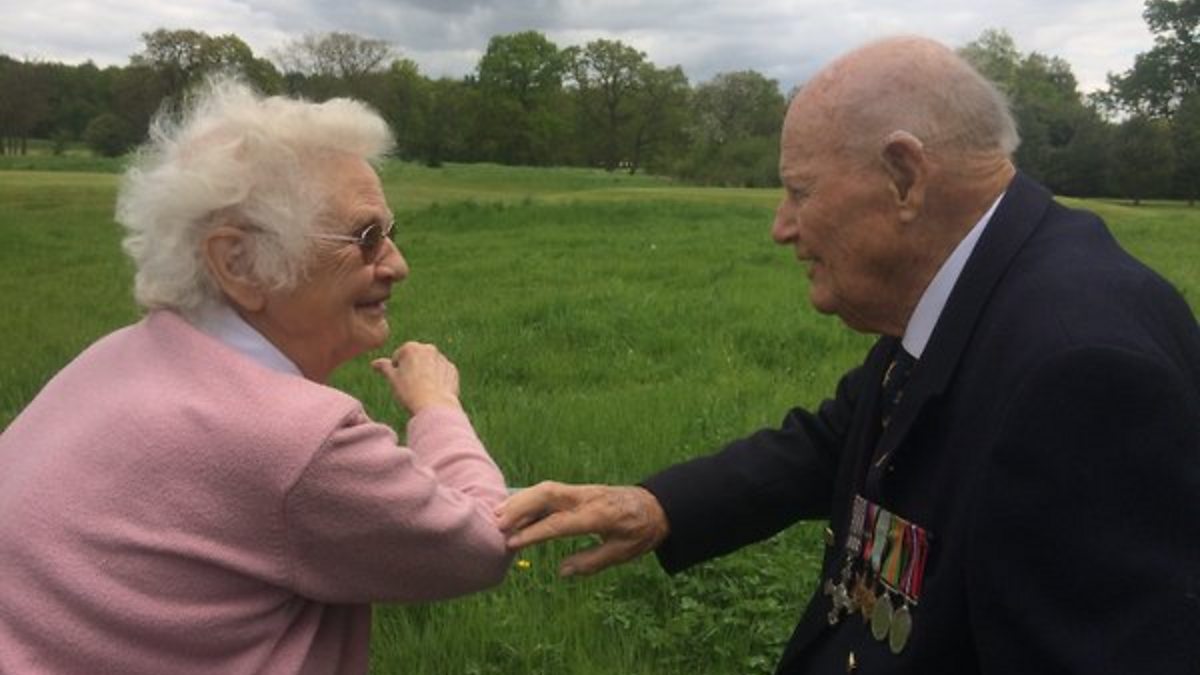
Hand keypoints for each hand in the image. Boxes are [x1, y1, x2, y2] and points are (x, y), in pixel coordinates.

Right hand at [371, 342, 461, 413]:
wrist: (436, 406)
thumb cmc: (410, 392)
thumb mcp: (393, 379)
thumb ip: (384, 367)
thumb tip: (374, 363)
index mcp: (411, 347)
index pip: (398, 357)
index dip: (396, 371)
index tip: (401, 382)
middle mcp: (429, 348)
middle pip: (415, 359)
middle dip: (412, 369)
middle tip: (410, 386)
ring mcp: (443, 358)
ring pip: (429, 365)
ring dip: (425, 374)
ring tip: (423, 391)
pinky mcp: (452, 369)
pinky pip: (442, 373)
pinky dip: (438, 380)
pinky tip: (434, 392)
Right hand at [495, 481, 669, 576]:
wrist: (656, 506)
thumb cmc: (640, 533)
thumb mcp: (621, 553)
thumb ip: (591, 562)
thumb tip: (561, 571)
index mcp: (599, 515)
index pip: (560, 523)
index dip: (534, 533)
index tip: (513, 543)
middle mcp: (587, 498)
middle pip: (548, 495)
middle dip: (520, 507)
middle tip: (497, 524)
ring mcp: (582, 491)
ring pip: (545, 489)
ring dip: (520, 500)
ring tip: (497, 515)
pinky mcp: (578, 490)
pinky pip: (550, 491)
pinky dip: (529, 498)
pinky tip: (513, 509)